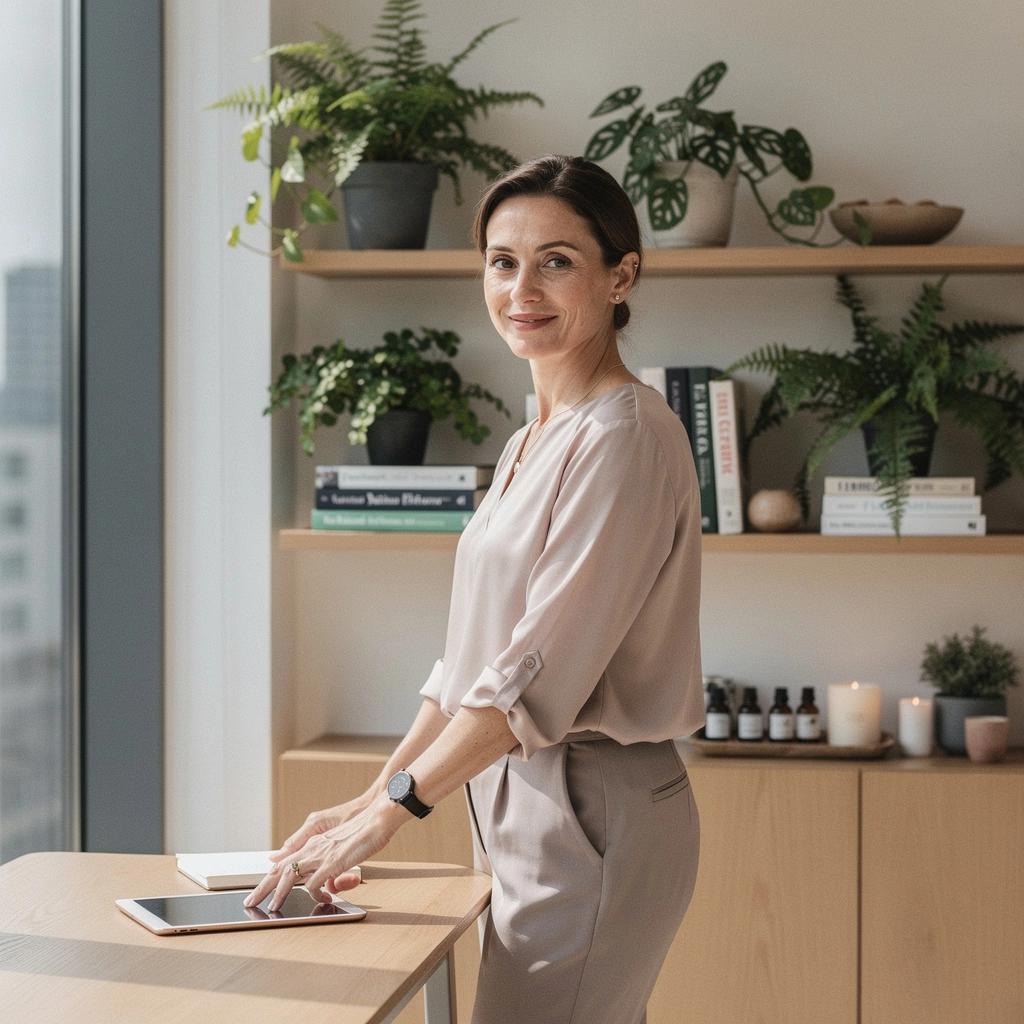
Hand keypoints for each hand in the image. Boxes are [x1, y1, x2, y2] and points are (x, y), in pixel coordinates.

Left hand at [244, 793, 405, 911]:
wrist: (378, 817)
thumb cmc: (364, 830)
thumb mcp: (341, 845)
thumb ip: (328, 862)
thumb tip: (324, 882)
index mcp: (313, 843)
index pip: (284, 862)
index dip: (270, 877)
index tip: (260, 890)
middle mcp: (312, 847)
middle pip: (279, 868)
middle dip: (263, 887)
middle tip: (250, 902)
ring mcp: (320, 854)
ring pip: (289, 875)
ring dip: (278, 894)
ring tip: (273, 908)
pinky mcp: (331, 862)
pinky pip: (314, 884)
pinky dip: (314, 894)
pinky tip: (323, 898)